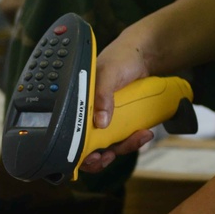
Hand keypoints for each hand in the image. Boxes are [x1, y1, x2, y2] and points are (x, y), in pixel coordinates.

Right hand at [76, 24, 157, 173]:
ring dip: (122, 148)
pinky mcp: (122, 122)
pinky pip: (124, 139)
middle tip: (107, 157)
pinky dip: (134, 140)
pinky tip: (144, 133)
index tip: (88, 156)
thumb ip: (102, 94)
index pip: (68, 130)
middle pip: (86, 146)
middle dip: (97, 158)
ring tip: (137, 138)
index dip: (74, 150)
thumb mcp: (109, 73)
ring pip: (108, 146)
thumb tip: (100, 122)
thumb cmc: (121, 58)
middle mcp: (88, 113)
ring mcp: (106, 119)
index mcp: (77, 102)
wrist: (146, 55)